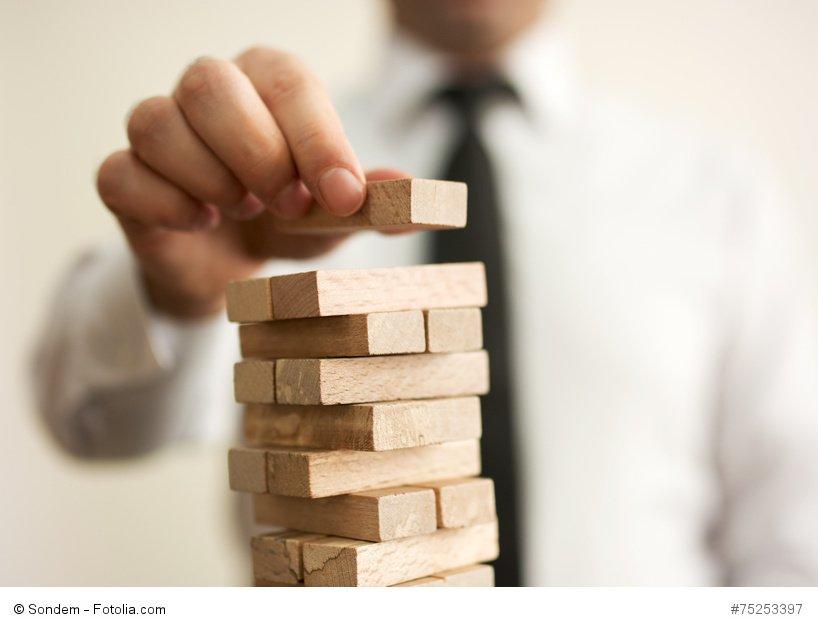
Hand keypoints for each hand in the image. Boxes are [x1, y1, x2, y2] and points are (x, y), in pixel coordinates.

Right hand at [96, 48, 394, 317]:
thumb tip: (416, 193)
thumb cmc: (285, 222)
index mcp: (267, 84)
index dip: (317, 138)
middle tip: (289, 206)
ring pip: (156, 122)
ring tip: (241, 211)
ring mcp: (158, 130)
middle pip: (209, 83)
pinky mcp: (123, 177)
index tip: (341, 196)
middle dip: (258, 153)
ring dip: (210, 179)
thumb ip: (374, 202)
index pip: (288, 81)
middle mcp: (208, 92)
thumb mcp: (336, 215)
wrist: (230, 266)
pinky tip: (200, 223)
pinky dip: (166, 205)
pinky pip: (121, 174)